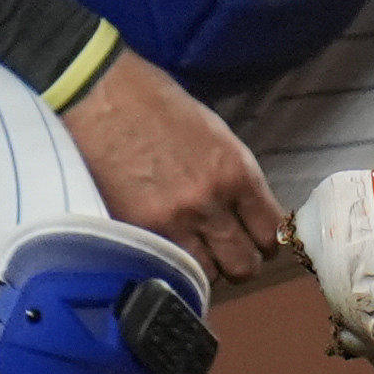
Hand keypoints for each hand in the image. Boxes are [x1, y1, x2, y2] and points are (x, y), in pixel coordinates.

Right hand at [60, 49, 284, 286]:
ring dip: (205, 269)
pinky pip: (168, 269)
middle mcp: (211, 202)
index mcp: (236, 172)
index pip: (270, 232)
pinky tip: (169, 252)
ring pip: (207, 276)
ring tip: (194, 251)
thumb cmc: (158, 105)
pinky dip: (173, 268)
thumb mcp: (216, 135)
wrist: (103, 96)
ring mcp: (173, 222)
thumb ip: (234, 178)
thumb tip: (246, 212)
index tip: (257, 240)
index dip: (266, 241)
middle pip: (244, 265)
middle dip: (241, 261)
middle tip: (227, 251)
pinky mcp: (138, 231)